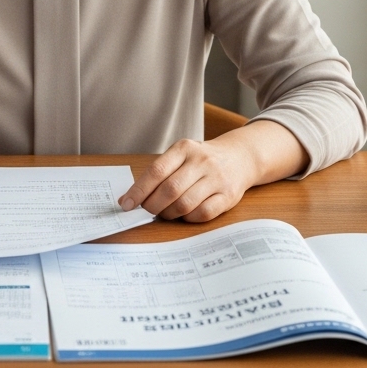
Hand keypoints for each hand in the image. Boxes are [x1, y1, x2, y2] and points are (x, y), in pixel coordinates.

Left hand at [117, 120, 308, 222]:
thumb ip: (161, 172)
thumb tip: (132, 198)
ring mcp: (216, 179)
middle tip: (148, 210)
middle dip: (153, 205)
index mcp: (184, 149)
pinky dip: (189, 218)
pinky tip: (185, 214)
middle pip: (170, 190)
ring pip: (185, 204)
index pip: (157, 171)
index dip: (139, 190)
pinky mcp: (228, 196)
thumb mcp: (182, 155)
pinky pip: (203, 213)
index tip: (126, 203)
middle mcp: (201, 161)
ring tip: (166, 212)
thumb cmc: (202, 160)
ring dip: (170, 214)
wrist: (240, 157)